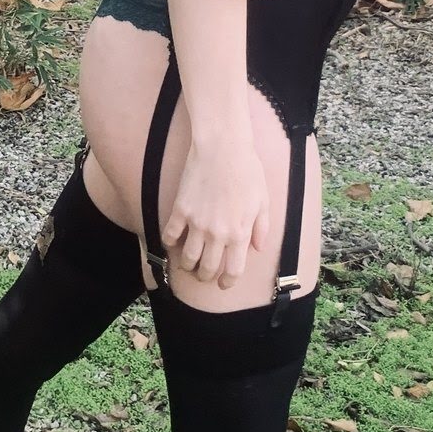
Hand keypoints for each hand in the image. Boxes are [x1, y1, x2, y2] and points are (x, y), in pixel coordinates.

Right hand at [164, 129, 270, 289]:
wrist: (222, 147)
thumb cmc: (247, 170)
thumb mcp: (263, 200)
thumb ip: (261, 227)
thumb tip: (257, 247)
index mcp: (240, 233)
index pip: (232, 270)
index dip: (226, 282)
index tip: (222, 283)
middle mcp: (218, 233)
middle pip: (207, 268)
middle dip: (205, 277)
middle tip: (203, 275)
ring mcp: (197, 223)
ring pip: (187, 258)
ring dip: (187, 266)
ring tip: (187, 264)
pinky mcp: (180, 210)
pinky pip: (170, 235)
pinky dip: (169, 244)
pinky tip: (172, 243)